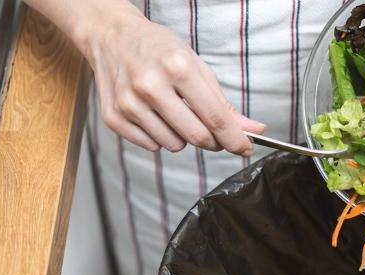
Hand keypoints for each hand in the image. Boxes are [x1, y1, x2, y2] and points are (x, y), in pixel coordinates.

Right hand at [75, 6, 264, 153]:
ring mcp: (129, 103)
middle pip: (196, 136)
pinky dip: (159, 137)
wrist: (112, 37)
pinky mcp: (113, 118)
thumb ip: (223, 103)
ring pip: (174, 145)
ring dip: (182, 136)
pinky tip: (153, 114)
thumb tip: (253, 131)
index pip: (214, 117)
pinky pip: (151, 146)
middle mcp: (150, 85)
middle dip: (212, 140)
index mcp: (177, 67)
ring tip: (173, 111)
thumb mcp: (196, 66)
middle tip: (213, 132)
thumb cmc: (158, 49)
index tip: (245, 147)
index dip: (235, 138)